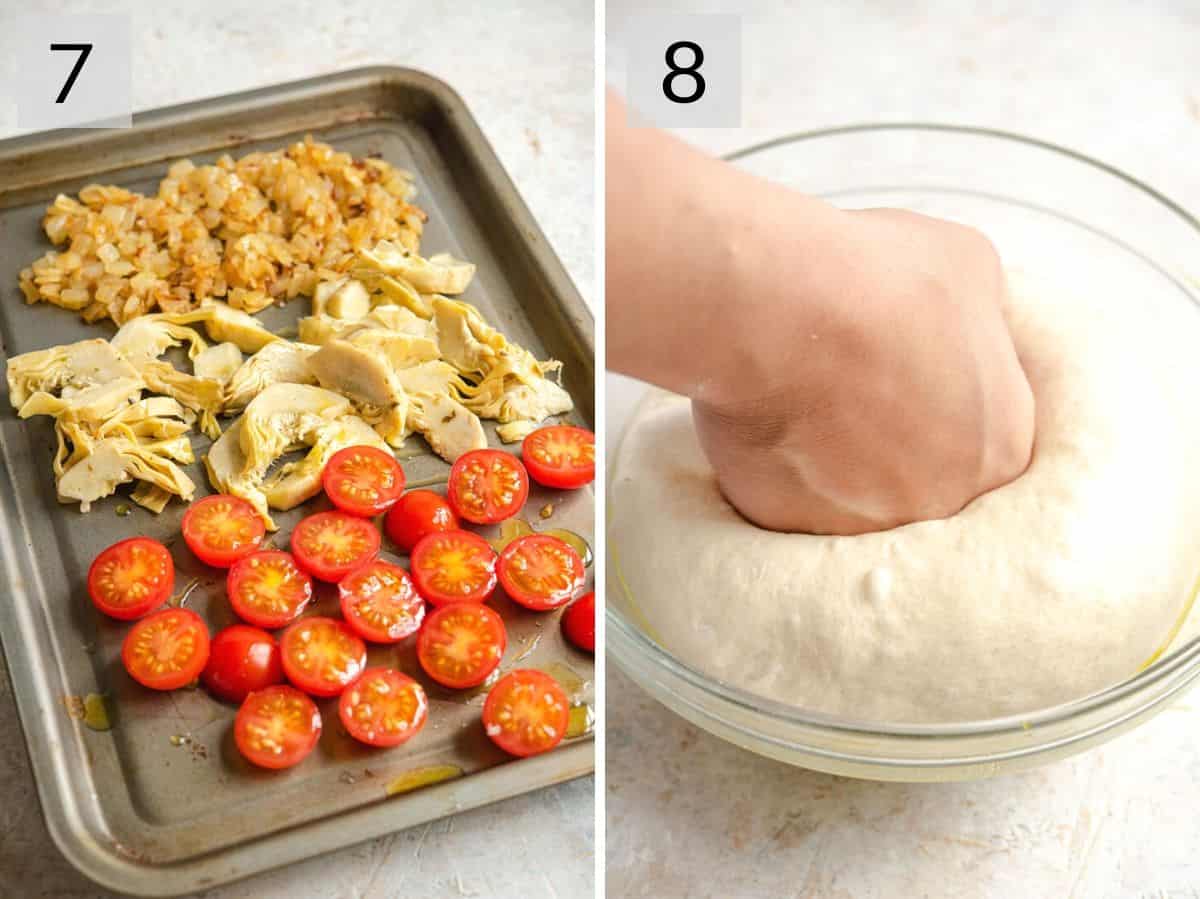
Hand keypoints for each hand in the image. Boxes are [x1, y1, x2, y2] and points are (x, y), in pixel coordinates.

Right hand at [691, 207, 1034, 534]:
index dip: (945, 402)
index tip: (909, 376)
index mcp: (1002, 445)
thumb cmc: (877, 282)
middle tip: (857, 388)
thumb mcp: (968, 265)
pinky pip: (792, 501)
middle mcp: (943, 500)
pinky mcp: (791, 526)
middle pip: (925, 478)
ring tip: (807, 399)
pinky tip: (771, 418)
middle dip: (895, 441)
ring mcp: (864, 524)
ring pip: (855, 498)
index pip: (988, 440)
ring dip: (837, 462)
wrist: (779, 312)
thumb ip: (979, 314)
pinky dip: (782, 467)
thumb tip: (961, 322)